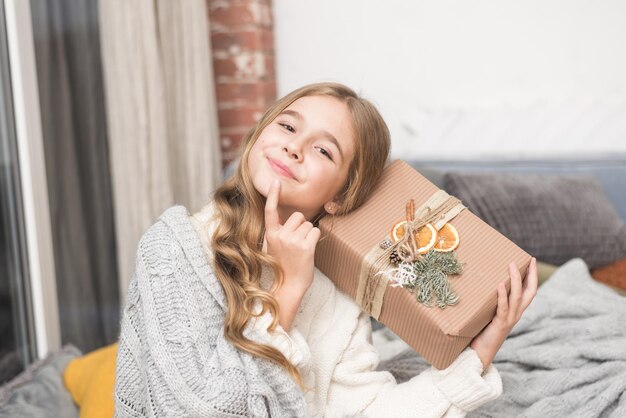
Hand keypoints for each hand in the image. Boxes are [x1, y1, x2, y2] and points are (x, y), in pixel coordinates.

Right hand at [263, 179, 320, 328]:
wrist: (289, 286)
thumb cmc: (283, 266)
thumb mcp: (273, 247)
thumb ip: (278, 232)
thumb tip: (287, 218)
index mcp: (270, 235)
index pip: (270, 211)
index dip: (274, 195)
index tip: (276, 182)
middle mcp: (280, 235)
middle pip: (298, 216)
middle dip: (301, 227)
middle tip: (296, 245)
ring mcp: (292, 241)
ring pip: (308, 224)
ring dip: (309, 235)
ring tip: (301, 250)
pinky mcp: (305, 246)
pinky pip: (316, 231)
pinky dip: (315, 239)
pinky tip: (308, 251)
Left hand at [469, 257, 537, 369]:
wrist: (480, 353)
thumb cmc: (482, 331)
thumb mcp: (489, 312)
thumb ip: (490, 300)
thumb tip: (481, 280)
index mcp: (515, 311)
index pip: (529, 291)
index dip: (532, 277)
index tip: (532, 261)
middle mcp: (516, 314)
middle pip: (530, 292)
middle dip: (531, 275)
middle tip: (529, 260)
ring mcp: (509, 319)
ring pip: (517, 297)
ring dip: (515, 280)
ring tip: (511, 265)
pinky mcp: (500, 324)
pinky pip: (503, 307)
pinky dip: (502, 295)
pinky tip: (499, 284)